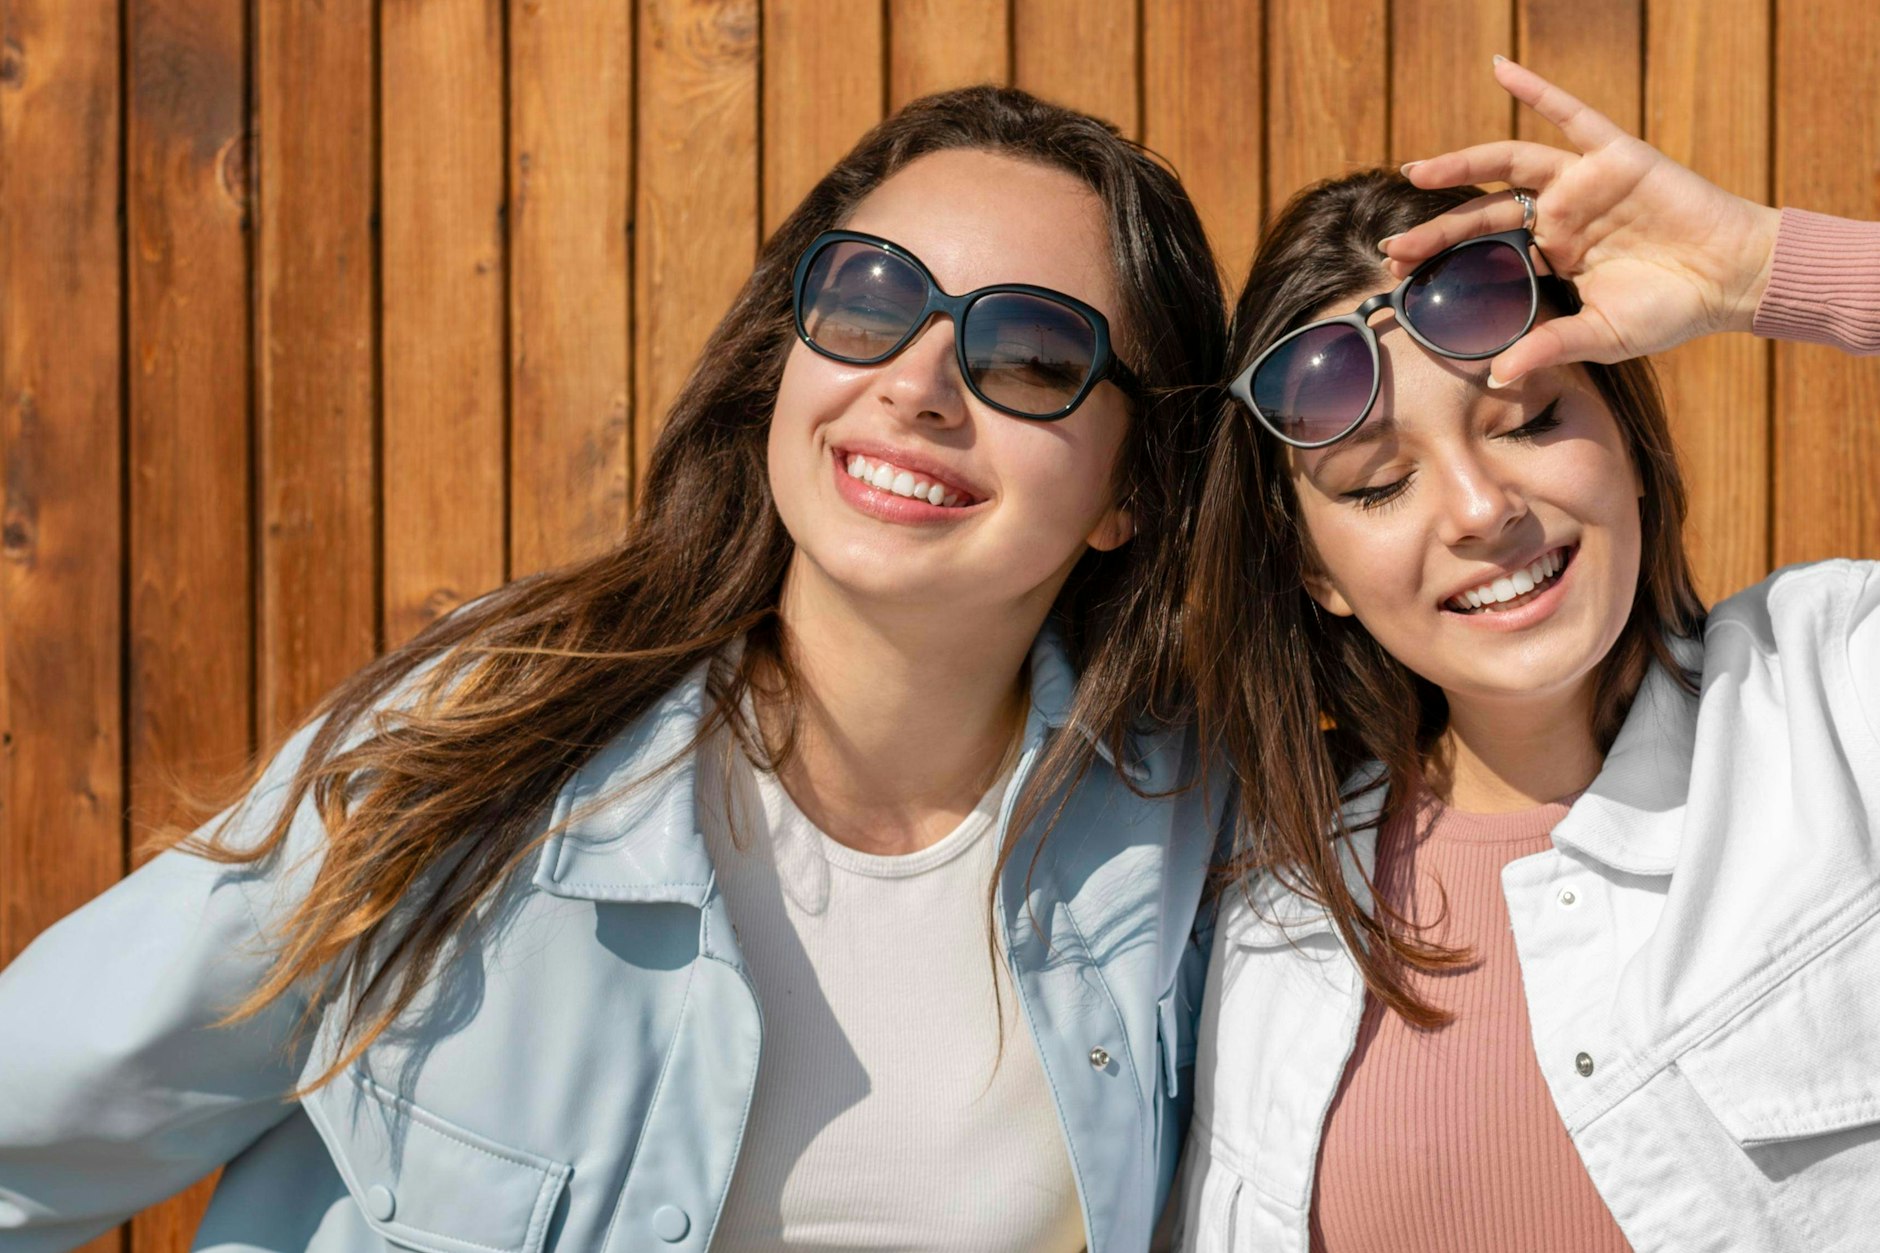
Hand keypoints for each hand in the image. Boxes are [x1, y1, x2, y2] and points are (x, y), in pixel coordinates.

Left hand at [1381, 57, 1781, 386]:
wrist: (1731, 279)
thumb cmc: (1668, 310)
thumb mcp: (1599, 336)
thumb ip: (1547, 348)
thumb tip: (1496, 380)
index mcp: (1550, 255)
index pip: (1484, 252)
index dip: (1443, 259)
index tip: (1397, 275)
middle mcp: (1559, 214)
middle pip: (1484, 213)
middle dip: (1437, 229)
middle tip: (1394, 248)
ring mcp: (1583, 183)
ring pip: (1511, 163)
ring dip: (1463, 163)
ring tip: (1417, 171)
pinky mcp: (1615, 156)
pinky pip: (1571, 114)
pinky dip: (1537, 90)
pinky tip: (1500, 68)